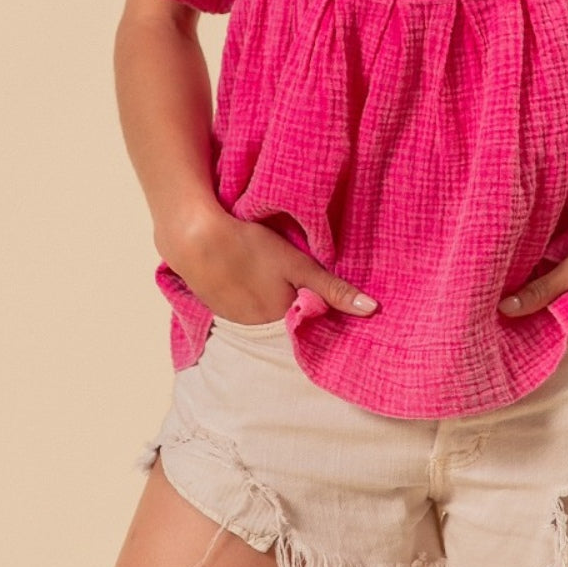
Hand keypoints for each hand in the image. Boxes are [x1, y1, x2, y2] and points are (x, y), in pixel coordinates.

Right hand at [156, 206, 378, 324]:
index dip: (317, 304)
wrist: (195, 239)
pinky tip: (246, 272)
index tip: (323, 290)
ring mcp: (234, 319)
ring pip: (262, 311)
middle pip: (285, 316)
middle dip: (292, 300)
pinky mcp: (217, 306)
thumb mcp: (298, 265)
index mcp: (281, 318)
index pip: (308, 319)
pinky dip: (247, 292)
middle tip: (291, 273)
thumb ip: (333, 289)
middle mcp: (258, 327)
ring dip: (268, 297)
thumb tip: (372, 309)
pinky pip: (241, 305)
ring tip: (267, 271)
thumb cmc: (251, 247)